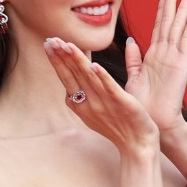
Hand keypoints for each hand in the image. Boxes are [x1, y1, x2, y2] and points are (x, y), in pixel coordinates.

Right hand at [45, 37, 158, 157]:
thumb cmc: (118, 128)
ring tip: (67, 44)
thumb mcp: (96, 111)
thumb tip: (73, 86)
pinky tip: (94, 65)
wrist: (137, 146)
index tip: (49, 44)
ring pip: (88, 78)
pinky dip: (102, 77)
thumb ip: (85, 94)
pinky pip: (110, 88)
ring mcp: (104, 104)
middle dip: (61, 57)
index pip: (66, 78)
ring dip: (77, 61)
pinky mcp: (122, 104)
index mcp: (82, 104)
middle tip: (50, 40)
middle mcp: (89, 103)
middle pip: (72, 75)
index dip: (57, 60)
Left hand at [127, 0, 186, 141]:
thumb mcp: (134, 77)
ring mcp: (176, 58)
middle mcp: (167, 53)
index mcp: (154, 55)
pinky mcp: (182, 65)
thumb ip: (134, 60)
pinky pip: (186, 41)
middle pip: (170, 20)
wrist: (154, 123)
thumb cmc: (142, 105)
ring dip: (184, 8)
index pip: (159, 25)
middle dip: (174, 0)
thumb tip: (131, 41)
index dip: (162, 7)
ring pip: (179, 27)